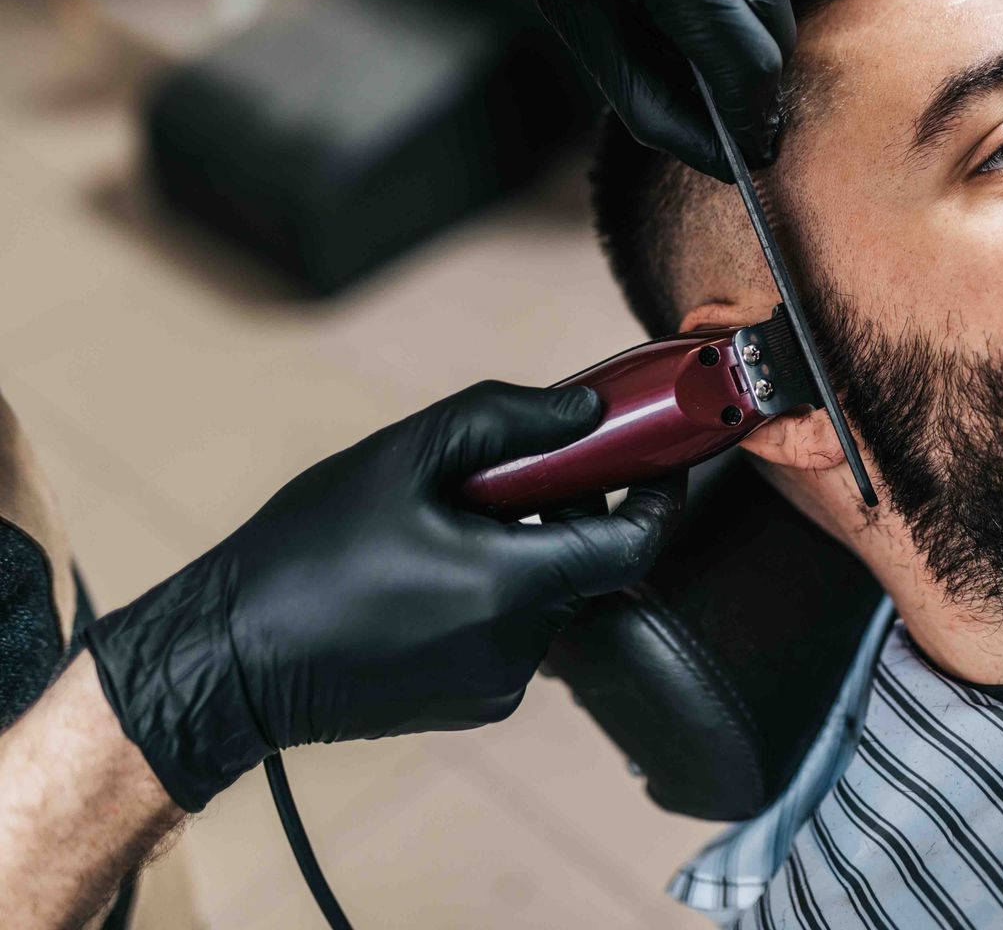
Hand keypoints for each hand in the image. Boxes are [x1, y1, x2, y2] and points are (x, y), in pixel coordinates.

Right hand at [79, 382, 680, 811]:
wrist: (230, 661)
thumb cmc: (307, 552)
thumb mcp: (403, 456)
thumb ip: (507, 419)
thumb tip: (588, 410)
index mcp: (510, 586)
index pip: (635, 545)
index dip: (659, 494)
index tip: (657, 454)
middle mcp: (519, 647)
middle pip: (587, 562)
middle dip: (565, 510)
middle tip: (505, 474)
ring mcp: (499, 685)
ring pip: (550, 595)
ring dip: (525, 551)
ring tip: (445, 526)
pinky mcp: (475, 705)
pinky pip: (516, 632)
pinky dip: (497, 594)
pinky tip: (429, 575)